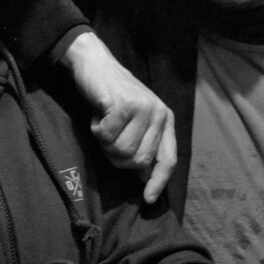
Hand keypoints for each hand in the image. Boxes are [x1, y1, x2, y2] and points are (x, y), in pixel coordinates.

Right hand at [60, 31, 176, 203]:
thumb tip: (145, 179)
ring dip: (105, 143)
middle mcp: (159, 113)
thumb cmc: (113, 95)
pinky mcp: (123, 105)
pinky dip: (97, 130)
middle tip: (109, 138)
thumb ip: (143, 144)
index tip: (147, 199)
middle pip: (139, 161)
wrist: (95, 64)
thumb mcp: (135, 121)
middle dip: (118, 158)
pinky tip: (98, 115)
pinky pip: (107, 137)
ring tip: (104, 123)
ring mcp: (142, 108)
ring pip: (122, 151)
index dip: (158, 182)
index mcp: (166, 119)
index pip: (168, 159)